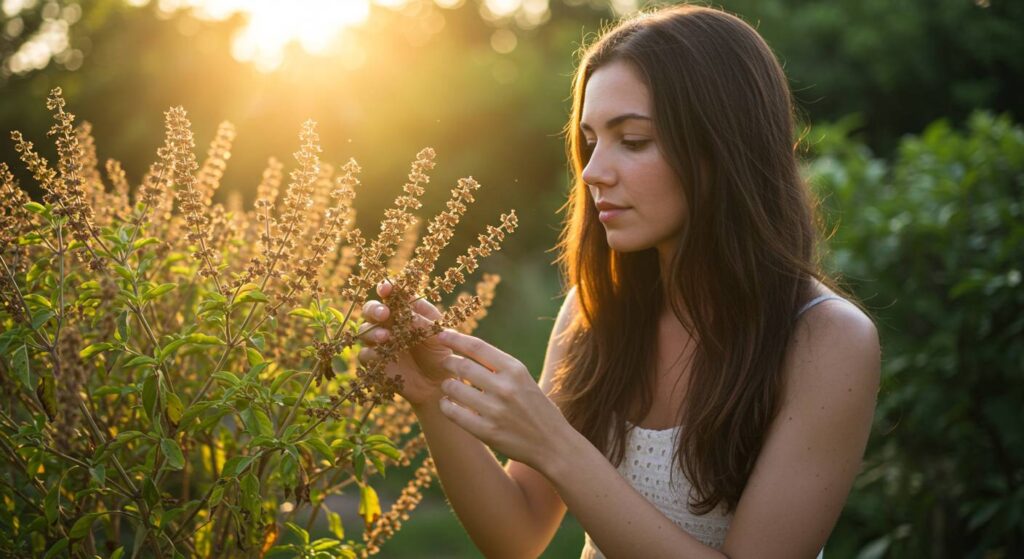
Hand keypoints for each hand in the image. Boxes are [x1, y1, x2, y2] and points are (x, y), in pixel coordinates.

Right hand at [357, 281, 453, 406]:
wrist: (438, 384)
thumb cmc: (441, 353)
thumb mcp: (439, 335)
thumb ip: (425, 323)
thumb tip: (409, 315)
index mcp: (406, 310)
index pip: (392, 294)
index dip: (386, 288)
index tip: (386, 289)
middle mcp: (389, 323)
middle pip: (371, 309)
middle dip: (374, 309)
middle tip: (384, 314)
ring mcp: (380, 342)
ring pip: (364, 330)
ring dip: (372, 331)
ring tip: (386, 336)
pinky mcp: (375, 362)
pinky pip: (364, 354)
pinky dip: (370, 353)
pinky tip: (380, 355)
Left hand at [434, 329, 571, 468]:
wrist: (554, 445)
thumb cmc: (537, 409)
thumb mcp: (524, 380)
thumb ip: (499, 368)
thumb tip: (466, 353)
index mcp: (516, 370)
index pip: (477, 347)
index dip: (454, 338)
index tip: (441, 335)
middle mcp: (505, 387)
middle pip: (462, 366)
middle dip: (448, 362)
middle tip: (445, 363)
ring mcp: (495, 410)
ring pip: (454, 389)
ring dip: (447, 385)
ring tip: (449, 386)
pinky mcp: (487, 431)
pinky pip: (454, 413)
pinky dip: (446, 406)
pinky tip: (447, 404)